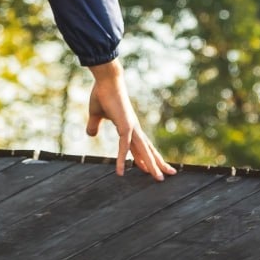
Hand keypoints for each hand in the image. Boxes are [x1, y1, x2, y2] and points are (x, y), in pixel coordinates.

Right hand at [85, 60, 175, 180]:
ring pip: (143, 152)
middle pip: (148, 150)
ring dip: (152, 166)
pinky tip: (121, 172)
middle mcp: (134, 128)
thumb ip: (94, 125)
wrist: (106, 80)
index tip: (151, 168)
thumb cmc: (102, 94)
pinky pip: (124, 147)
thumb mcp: (95, 114)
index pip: (140, 146)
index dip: (145, 158)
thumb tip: (91, 134)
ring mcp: (131, 128)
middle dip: (158, 164)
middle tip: (168, 175)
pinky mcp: (125, 126)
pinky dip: (123, 160)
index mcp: (129, 126)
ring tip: (160, 179)